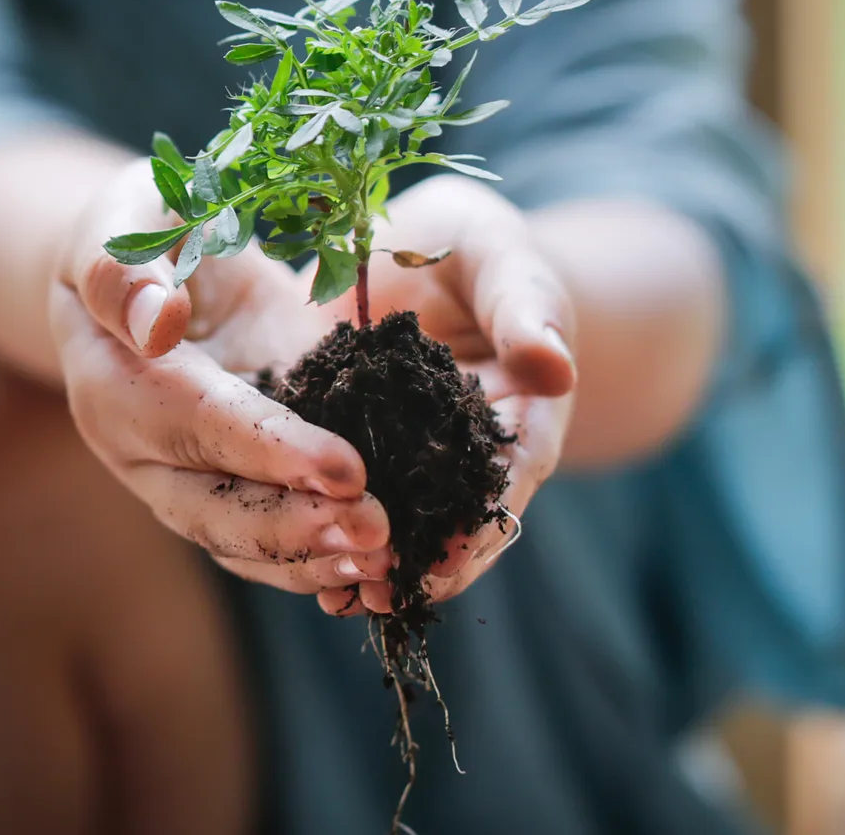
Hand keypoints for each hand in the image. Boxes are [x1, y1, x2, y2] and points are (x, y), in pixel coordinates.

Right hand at [50, 159, 392, 594]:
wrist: (146, 266)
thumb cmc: (134, 227)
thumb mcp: (121, 220)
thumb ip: (123, 268)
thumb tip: (157, 320)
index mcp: (111, 384)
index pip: (194, 423)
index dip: (267, 449)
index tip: (345, 469)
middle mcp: (144, 450)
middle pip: (212, 511)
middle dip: (297, 528)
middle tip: (379, 533)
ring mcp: (192, 475)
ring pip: (243, 542)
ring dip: (315, 558)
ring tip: (387, 560)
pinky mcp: (240, 479)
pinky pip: (273, 537)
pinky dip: (323, 556)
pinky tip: (382, 564)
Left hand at [318, 174, 577, 616]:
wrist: (420, 246)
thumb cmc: (477, 245)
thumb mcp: (502, 258)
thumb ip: (525, 306)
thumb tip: (554, 366)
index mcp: (520, 414)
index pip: (509, 480)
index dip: (480, 527)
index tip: (446, 562)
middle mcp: (466, 450)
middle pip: (455, 520)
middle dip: (420, 565)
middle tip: (378, 598)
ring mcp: (409, 454)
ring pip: (398, 517)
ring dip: (369, 558)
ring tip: (334, 594)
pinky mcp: (352, 441)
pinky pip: (342, 489)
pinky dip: (324, 521)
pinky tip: (289, 549)